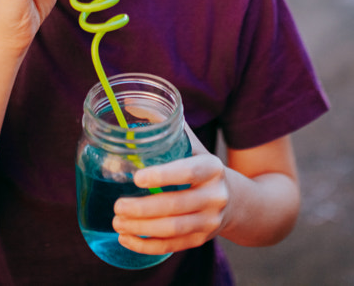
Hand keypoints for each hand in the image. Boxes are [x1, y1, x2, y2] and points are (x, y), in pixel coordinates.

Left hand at [111, 128, 232, 254]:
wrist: (237, 201)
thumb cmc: (202, 168)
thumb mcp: (194, 147)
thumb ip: (168, 129)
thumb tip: (132, 106)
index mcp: (212, 168)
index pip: (188, 171)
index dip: (163, 175)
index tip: (137, 177)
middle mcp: (215, 196)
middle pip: (177, 205)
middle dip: (143, 208)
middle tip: (117, 206)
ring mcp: (210, 221)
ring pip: (173, 228)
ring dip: (141, 228)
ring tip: (116, 222)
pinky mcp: (201, 239)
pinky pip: (172, 246)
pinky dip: (147, 245)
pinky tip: (126, 239)